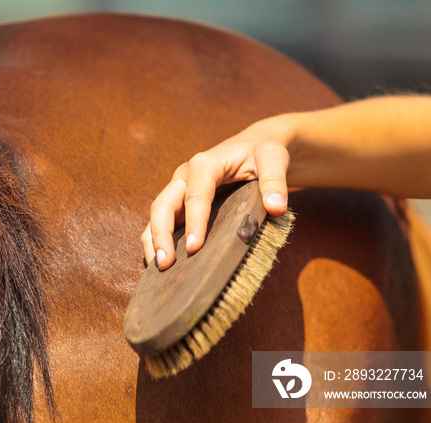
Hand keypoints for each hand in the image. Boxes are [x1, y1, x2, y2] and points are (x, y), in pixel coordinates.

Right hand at [141, 116, 294, 269]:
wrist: (257, 145)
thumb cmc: (264, 152)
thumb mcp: (275, 158)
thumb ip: (275, 180)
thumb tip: (276, 208)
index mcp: (205, 164)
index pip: (195, 195)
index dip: (194, 222)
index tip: (195, 248)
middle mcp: (185, 176)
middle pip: (163, 205)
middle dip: (160, 234)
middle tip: (165, 264)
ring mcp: (180, 189)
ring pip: (157, 215)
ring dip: (153, 241)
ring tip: (159, 268)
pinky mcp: (181, 202)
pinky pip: (164, 221)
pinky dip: (158, 240)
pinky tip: (162, 262)